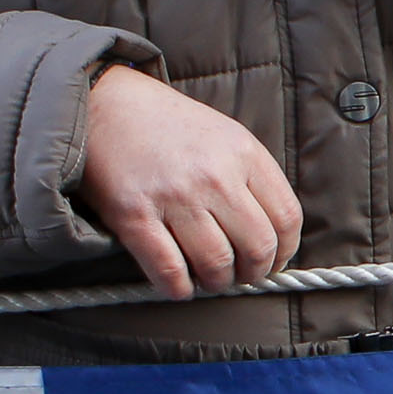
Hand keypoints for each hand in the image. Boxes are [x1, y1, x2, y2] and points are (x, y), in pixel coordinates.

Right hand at [75, 65, 301, 300]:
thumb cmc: (168, 125)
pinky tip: (179, 284)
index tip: (273, 260)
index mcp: (244, 153)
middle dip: (253, 273)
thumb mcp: (225, 135)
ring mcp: (174, 197)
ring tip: (209, 278)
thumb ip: (251, 178)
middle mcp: (214, 176)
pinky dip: (179, 288)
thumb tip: (272, 235)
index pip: (287, 218)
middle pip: (258, 247)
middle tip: (240, 275)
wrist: (105, 105)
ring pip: (216, 264)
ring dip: (216, 283)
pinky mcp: (134, 216)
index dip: (284, 250)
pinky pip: (169, 271)